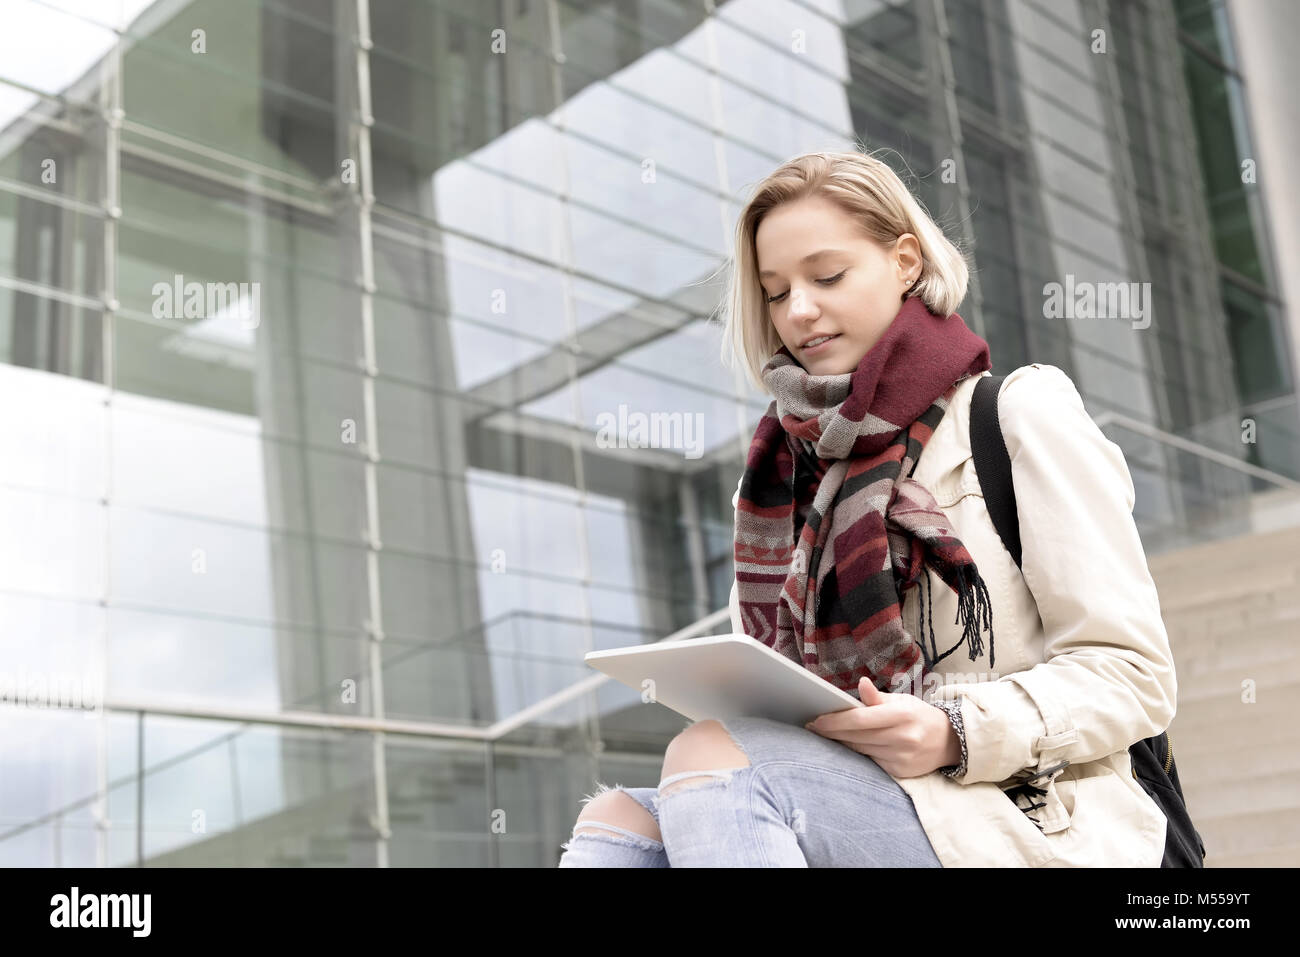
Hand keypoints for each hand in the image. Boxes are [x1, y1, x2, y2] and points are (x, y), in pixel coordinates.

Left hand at [803, 677, 960, 778]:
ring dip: (841, 742)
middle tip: (812, 726)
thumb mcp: (902, 701)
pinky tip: (846, 745)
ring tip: (824, 734)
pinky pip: (870, 762)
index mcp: (901, 715)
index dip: (835, 721)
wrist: (948, 741)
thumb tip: (861, 684)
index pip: (860, 719)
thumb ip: (877, 697)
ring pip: (860, 750)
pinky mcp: (899, 772)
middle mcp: (902, 737)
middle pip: (856, 737)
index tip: (816, 720)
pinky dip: (857, 753)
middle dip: (831, 732)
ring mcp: (901, 757)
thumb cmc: (918, 716)